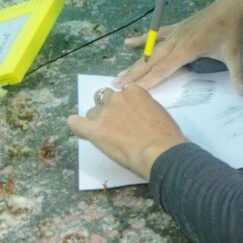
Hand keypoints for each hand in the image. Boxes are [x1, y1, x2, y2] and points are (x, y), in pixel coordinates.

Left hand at [66, 86, 188, 178]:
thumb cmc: (167, 136)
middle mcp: (118, 98)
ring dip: (97, 121)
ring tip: (106, 136)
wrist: (160, 151)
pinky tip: (80, 130)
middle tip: (117, 126)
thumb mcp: (159, 114)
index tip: (127, 116)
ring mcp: (104, 113)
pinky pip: (76, 123)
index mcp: (135, 92)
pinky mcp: (94, 129)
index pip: (122, 93)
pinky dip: (76, 126)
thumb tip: (141, 118)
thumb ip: (145, 110)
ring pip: (92, 112)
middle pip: (105, 99)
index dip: (123, 105)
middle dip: (109, 110)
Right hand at [114, 0, 242, 95]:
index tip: (132, 92)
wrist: (234, 5)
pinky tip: (127, 42)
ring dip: (136, 62)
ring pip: (151, 50)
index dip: (148, 81)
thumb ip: (238, 76)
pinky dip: (143, 39)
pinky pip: (157, 34)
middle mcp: (177, 41)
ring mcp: (176, 33)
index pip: (163, 70)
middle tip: (116, 86)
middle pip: (151, 61)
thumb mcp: (236, 55)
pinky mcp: (178, 27)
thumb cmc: (233, 31)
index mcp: (188, 49)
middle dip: (134, 74)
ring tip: (119, 73)